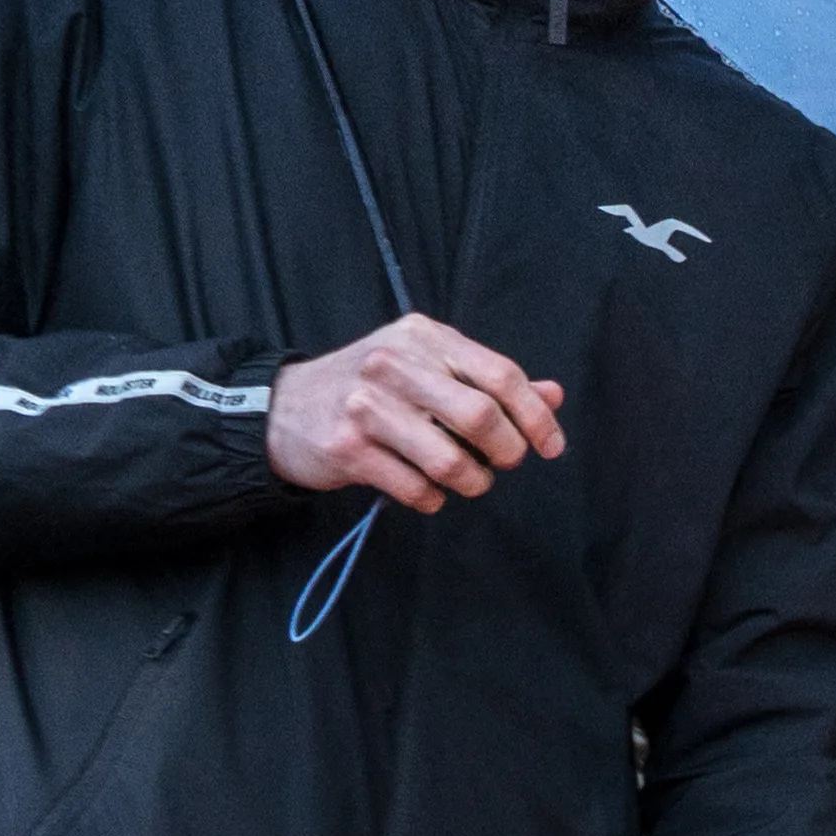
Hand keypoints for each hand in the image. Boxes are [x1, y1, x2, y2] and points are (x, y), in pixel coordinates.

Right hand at [268, 313, 565, 513]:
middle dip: (507, 451)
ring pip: (450, 460)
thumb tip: (553, 395)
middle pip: (481, 417)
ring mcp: (366, 406)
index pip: (501, 375)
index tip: (551, 446)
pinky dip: (433, 498)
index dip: (536, 416)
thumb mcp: (426, 366)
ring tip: (467, 480)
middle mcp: (394, 364)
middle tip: (504, 464)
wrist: (281, 407)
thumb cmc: (370, 387)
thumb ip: (488, 380)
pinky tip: (428, 491)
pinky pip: (415, 488)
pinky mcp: (347, 448)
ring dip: (471, 481)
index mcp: (423, 337)